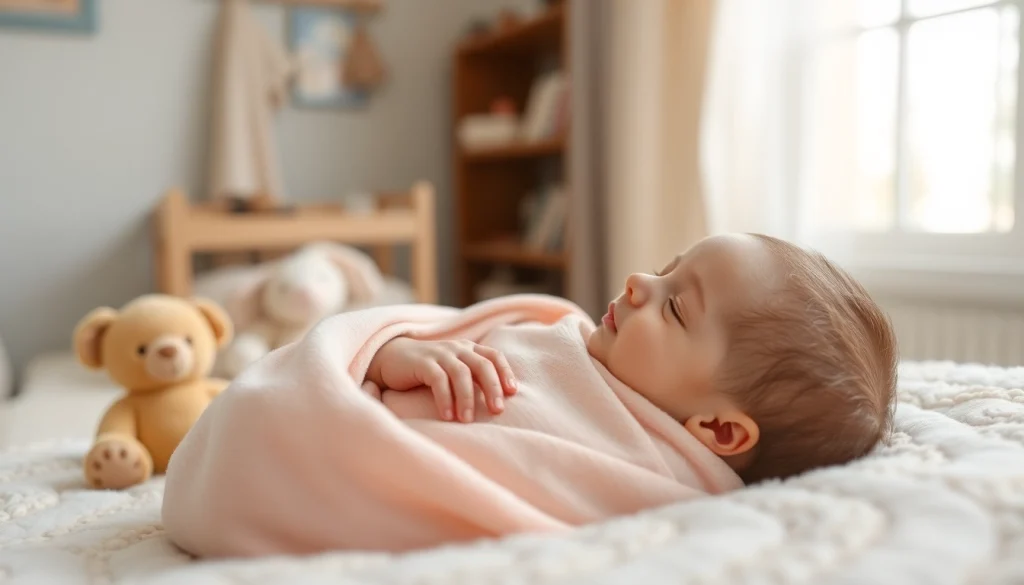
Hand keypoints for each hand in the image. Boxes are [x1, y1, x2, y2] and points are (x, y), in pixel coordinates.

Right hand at [367, 337, 516, 421]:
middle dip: (492, 388)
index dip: (505, 373)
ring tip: (467, 420)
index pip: (494, 356)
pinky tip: (447, 416)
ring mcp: (440, 353)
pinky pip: (438, 380)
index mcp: (468, 349)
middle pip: (482, 365)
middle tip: (497, 410)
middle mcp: (457, 348)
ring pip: (461, 373)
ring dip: (467, 398)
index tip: (512, 393)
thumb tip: (496, 403)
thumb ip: (472, 378)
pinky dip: (445, 399)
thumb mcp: (453, 370)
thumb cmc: (428, 370)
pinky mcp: (422, 362)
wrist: (391, 359)